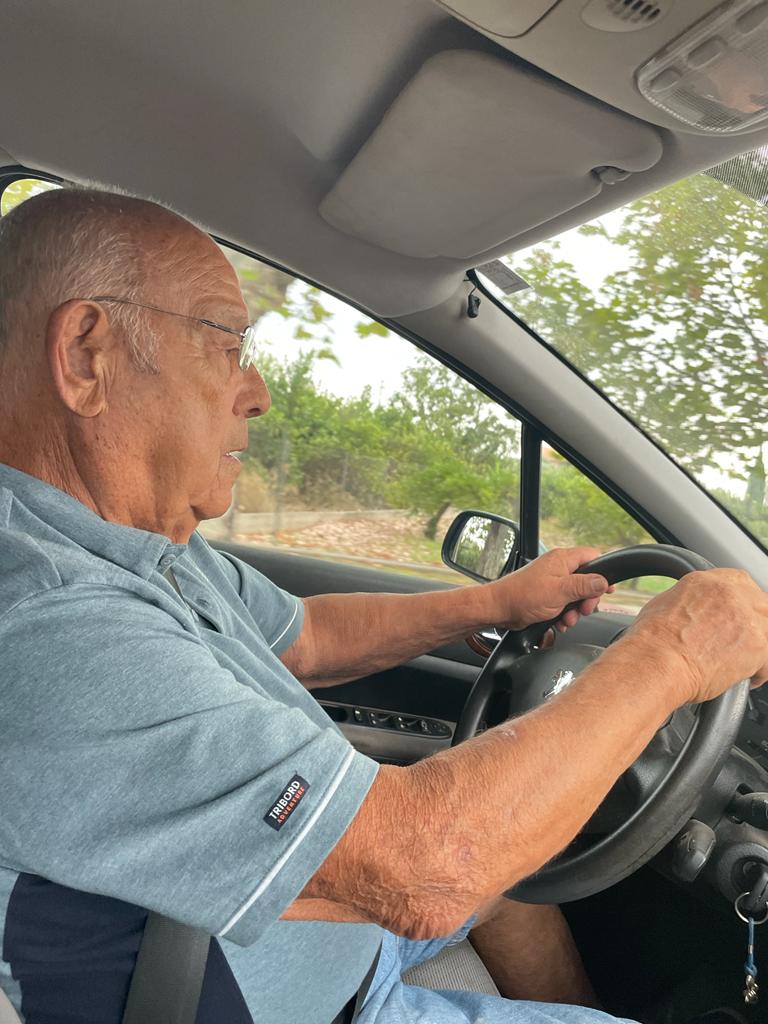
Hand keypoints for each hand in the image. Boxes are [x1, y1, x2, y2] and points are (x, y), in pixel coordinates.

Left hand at [484, 547, 612, 631]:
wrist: (500, 609)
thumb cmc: (523, 596)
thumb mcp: (560, 591)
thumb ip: (584, 585)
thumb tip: (604, 581)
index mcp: (562, 559)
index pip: (593, 557)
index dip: (603, 573)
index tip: (607, 590)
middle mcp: (558, 567)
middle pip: (587, 580)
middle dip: (587, 598)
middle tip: (584, 609)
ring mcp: (552, 581)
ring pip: (576, 595)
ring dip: (575, 610)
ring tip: (567, 619)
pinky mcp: (546, 595)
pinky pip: (564, 603)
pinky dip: (564, 614)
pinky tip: (560, 622)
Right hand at [626, 569, 767, 704]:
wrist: (656, 662)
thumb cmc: (651, 642)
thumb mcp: (663, 606)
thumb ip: (687, 603)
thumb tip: (689, 613)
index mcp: (706, 582)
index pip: (739, 581)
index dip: (741, 601)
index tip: (739, 615)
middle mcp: (730, 594)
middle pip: (761, 602)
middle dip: (755, 621)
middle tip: (744, 639)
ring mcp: (746, 617)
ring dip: (759, 644)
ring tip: (745, 662)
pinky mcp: (757, 644)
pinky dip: (760, 671)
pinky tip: (747, 678)